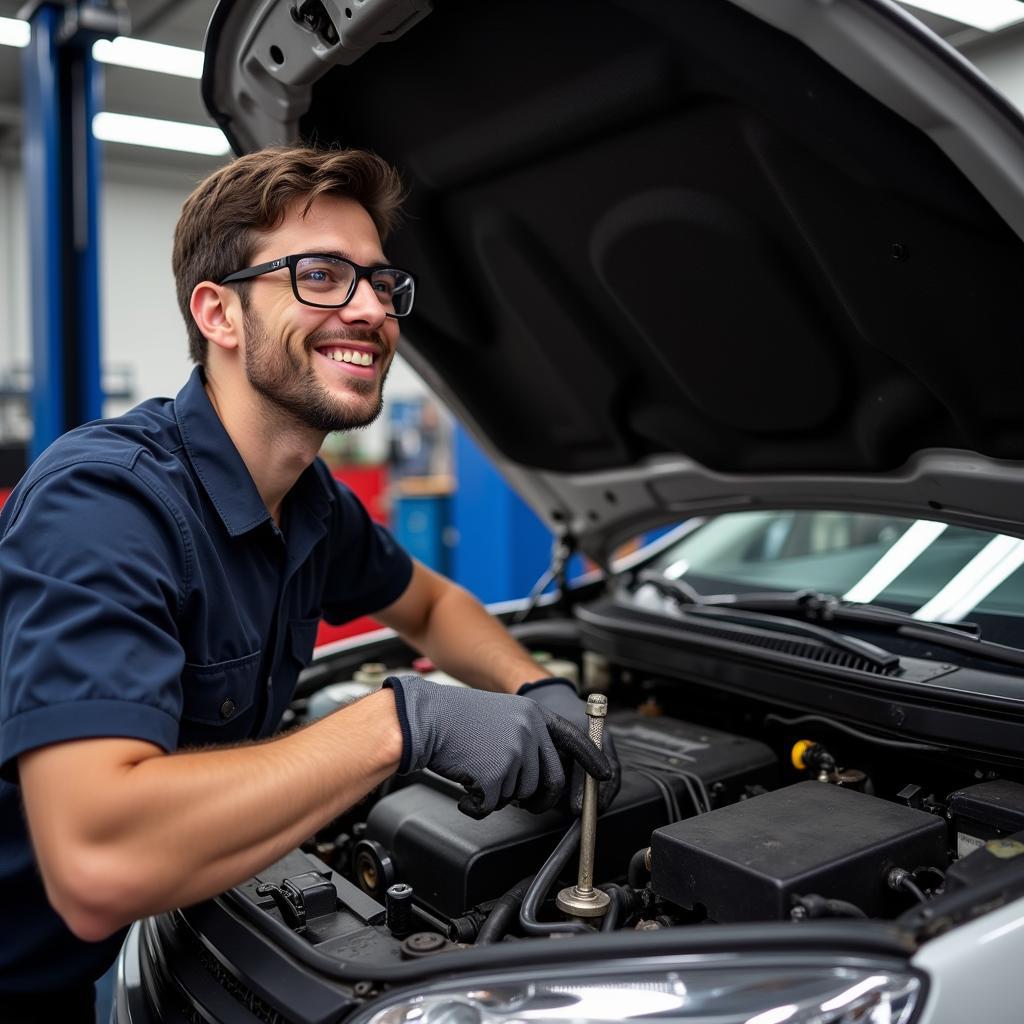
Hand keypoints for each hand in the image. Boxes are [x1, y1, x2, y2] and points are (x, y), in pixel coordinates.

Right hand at [383, 675, 611, 819]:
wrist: (426, 718)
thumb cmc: (457, 720)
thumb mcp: (504, 715)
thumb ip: (528, 736)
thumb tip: (544, 772)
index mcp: (534, 715)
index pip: (574, 740)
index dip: (591, 761)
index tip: (604, 776)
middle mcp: (529, 732)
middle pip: (548, 782)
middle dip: (535, 799)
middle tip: (514, 797)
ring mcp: (514, 753)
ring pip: (520, 795)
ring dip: (498, 795)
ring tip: (477, 774)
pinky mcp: (495, 775)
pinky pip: (493, 805)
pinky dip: (476, 805)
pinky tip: (465, 787)